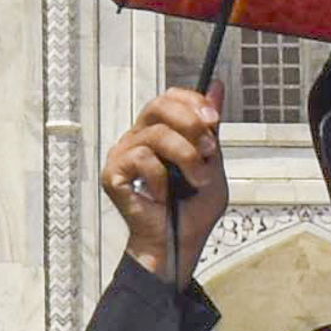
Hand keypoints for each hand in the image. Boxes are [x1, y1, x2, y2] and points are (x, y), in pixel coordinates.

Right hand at [100, 94, 227, 280]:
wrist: (180, 243)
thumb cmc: (192, 209)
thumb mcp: (211, 162)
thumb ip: (211, 128)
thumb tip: (217, 88)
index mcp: (160, 131)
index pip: (169, 98)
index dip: (192, 102)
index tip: (214, 119)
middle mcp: (138, 137)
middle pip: (159, 105)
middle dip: (191, 123)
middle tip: (208, 149)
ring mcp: (123, 154)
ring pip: (157, 135)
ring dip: (187, 158)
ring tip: (196, 180)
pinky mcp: (113, 174)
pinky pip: (142, 160)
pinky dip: (162, 180)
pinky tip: (163, 196)